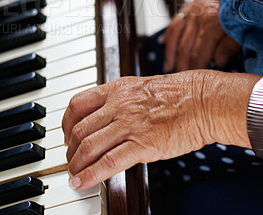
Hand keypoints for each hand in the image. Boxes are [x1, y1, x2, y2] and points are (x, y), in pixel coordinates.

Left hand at [62, 71, 256, 189]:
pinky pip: (108, 162)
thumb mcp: (140, 87)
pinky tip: (83, 182)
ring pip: (88, 145)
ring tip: (73, 173)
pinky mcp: (143, 144)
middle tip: (70, 158)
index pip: (77, 104)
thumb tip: (103, 114)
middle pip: (79, 128)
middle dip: (69, 148)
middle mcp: (118, 105)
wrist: (202, 100)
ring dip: (76, 163)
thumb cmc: (176, 94)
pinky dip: (91, 175)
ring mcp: (129, 125)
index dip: (65, 123)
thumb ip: (119, 99)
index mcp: (116, 89)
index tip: (66, 134)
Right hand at [162, 0, 240, 71]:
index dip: (194, 67)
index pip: (198, 52)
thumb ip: (229, 45)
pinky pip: (175, 20)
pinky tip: (163, 41)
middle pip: (185, 46)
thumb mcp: (242, 26)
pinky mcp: (191, 3)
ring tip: (168, 65)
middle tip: (177, 77)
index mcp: (210, 23)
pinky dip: (169, 33)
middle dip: (180, 63)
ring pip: (176, 35)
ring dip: (170, 51)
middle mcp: (197, 16)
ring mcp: (191, 9)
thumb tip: (218, 61)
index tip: (191, 77)